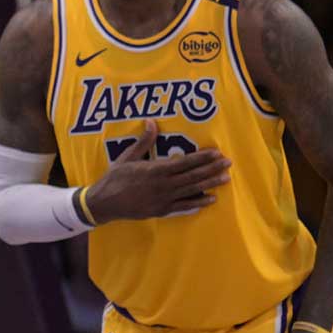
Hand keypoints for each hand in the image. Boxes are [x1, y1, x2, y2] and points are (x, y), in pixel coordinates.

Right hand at [86, 119, 230, 222]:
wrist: (104, 203)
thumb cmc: (114, 178)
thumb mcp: (127, 157)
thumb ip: (143, 141)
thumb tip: (151, 122)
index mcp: (155, 170)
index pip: (184, 162)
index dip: (202, 157)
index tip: (216, 153)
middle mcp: (164, 185)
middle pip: (193, 176)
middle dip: (212, 169)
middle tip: (228, 163)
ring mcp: (164, 199)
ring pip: (192, 190)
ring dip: (210, 184)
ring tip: (225, 179)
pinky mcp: (162, 210)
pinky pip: (184, 206)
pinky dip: (198, 203)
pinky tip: (211, 199)